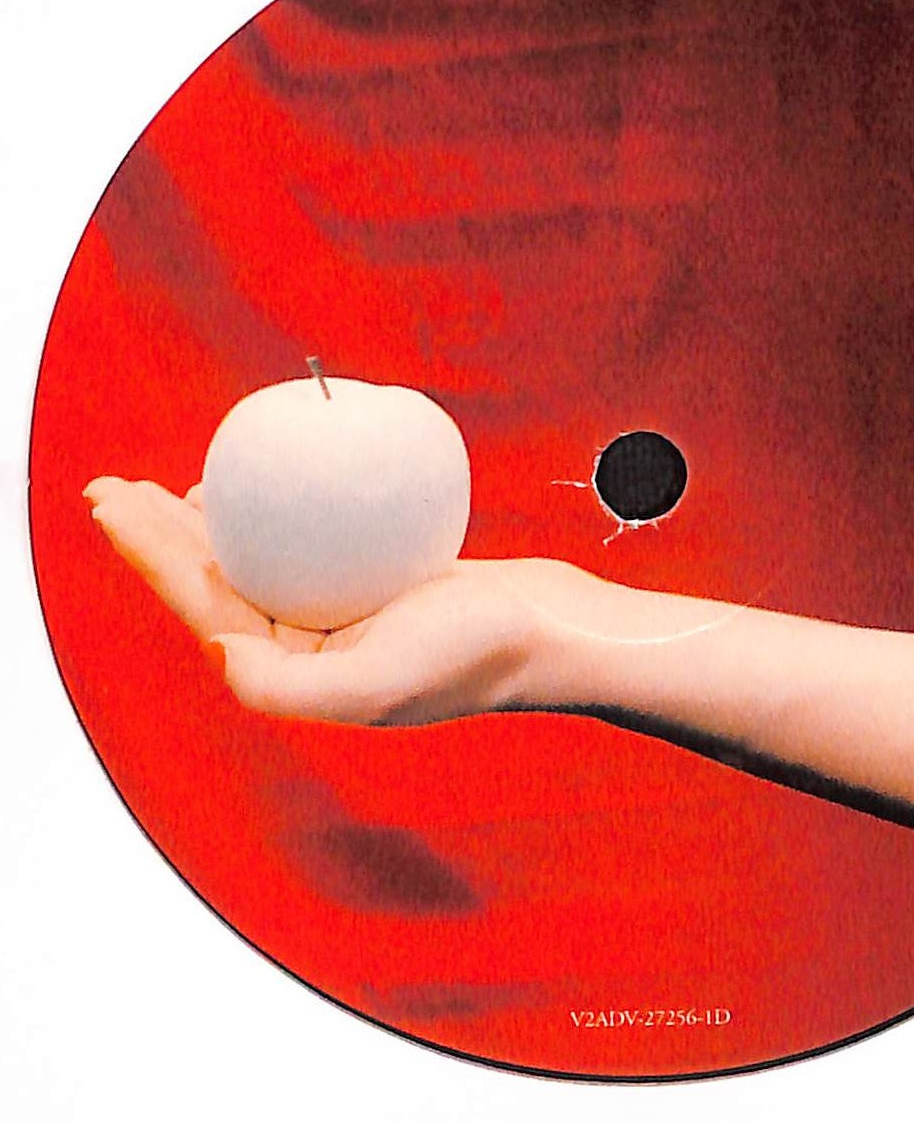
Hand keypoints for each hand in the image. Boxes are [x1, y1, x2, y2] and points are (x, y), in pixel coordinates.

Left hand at [84, 477, 550, 723]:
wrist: (550, 631)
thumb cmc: (475, 656)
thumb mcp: (376, 684)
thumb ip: (285, 685)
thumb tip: (215, 645)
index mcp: (299, 674)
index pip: (204, 606)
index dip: (149, 556)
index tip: (111, 501)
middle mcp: (312, 648)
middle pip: (217, 580)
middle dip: (159, 536)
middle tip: (115, 483)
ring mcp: (344, 614)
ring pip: (259, 558)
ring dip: (211, 521)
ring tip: (177, 481)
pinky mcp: (379, 583)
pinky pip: (311, 540)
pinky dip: (279, 510)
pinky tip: (271, 481)